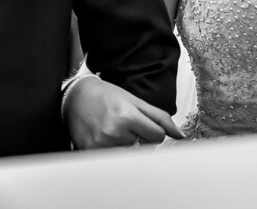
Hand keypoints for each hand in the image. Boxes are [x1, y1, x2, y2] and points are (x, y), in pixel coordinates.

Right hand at [64, 76, 182, 148]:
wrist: (76, 97)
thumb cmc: (106, 96)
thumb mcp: (136, 101)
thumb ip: (159, 118)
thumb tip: (179, 135)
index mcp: (127, 117)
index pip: (157, 136)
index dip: (153, 131)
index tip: (143, 125)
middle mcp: (114, 132)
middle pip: (143, 147)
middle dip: (140, 138)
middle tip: (127, 126)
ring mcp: (101, 144)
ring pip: (128, 154)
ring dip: (126, 145)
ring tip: (115, 130)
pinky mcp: (90, 152)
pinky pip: (113, 159)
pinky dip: (113, 150)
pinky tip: (106, 137)